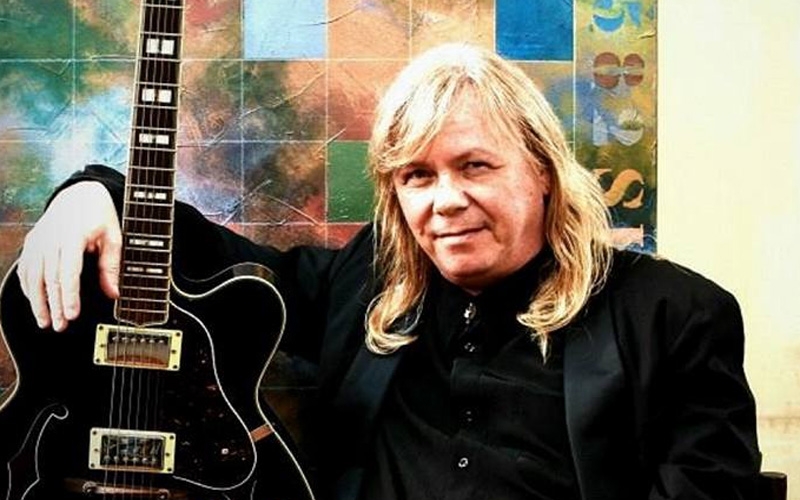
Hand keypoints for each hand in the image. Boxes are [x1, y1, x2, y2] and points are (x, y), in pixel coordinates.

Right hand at [16, 181, 121, 331]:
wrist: (78, 194)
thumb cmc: (98, 216)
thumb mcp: (113, 236)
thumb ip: (112, 265)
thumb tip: (114, 293)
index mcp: (74, 235)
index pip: (68, 271)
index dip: (68, 295)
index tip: (72, 314)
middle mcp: (51, 238)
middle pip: (49, 278)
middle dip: (54, 305)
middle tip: (60, 326)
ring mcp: (38, 241)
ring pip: (33, 276)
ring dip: (37, 302)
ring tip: (45, 322)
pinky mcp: (31, 243)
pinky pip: (25, 269)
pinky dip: (28, 288)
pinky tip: (35, 302)